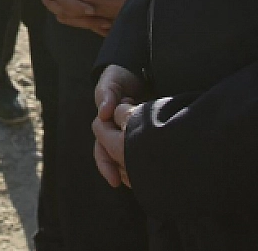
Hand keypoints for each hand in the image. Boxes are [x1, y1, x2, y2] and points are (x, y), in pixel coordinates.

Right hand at [93, 65, 143, 188]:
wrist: (138, 70)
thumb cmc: (120, 77)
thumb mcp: (112, 81)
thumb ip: (107, 93)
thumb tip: (104, 113)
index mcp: (105, 125)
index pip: (102, 150)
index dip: (106, 166)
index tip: (115, 181)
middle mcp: (115, 133)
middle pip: (116, 161)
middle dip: (123, 174)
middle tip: (133, 186)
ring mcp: (129, 135)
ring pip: (129, 160)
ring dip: (134, 169)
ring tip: (145, 177)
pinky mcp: (144, 135)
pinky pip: (143, 153)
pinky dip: (147, 162)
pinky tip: (156, 168)